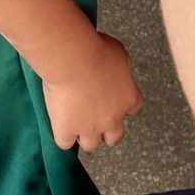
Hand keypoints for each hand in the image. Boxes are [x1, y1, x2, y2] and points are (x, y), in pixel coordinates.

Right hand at [41, 31, 143, 150]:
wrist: (75, 59)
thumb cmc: (96, 50)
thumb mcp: (119, 54)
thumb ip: (121, 69)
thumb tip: (116, 71)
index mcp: (128, 98)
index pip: (134, 109)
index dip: (124, 107)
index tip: (117, 102)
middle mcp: (112, 118)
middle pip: (114, 137)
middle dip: (106, 130)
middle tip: (96, 119)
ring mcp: (89, 127)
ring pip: (91, 145)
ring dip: (85, 136)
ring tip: (76, 124)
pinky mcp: (67, 130)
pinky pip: (65, 143)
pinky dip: (62, 136)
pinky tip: (59, 124)